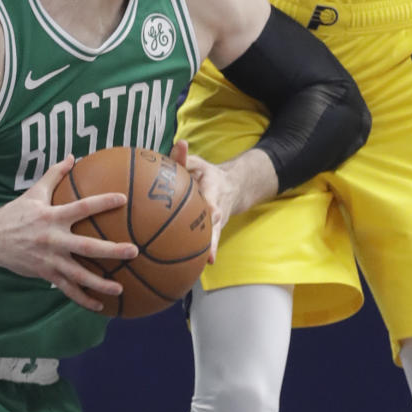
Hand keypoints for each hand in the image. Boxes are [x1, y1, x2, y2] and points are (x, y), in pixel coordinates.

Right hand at [0, 157, 137, 311]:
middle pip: (87, 247)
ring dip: (101, 283)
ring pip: (79, 275)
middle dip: (112, 250)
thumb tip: (72, 156)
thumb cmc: (16, 212)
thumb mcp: (35, 192)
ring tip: (121, 288)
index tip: (123, 198)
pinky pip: (67, 289)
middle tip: (134, 251)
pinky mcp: (45, 275)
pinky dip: (83, 299)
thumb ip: (55, 174)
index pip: (82, 207)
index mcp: (53, 216)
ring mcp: (50, 260)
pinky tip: (99, 306)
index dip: (103, 202)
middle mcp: (53, 239)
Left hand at [171, 139, 233, 263]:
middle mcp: (217, 210)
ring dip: (210, 249)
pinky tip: (199, 267)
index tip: (212, 214)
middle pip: (215, 224)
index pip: (211, 200)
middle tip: (207, 252)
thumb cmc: (207, 176)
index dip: (211, 207)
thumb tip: (180, 144)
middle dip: (212, 237)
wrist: (231, 187)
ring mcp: (217, 223)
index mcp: (213, 192)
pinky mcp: (214, 231)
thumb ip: (186, 158)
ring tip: (203, 264)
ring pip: (214, 237)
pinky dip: (207, 253)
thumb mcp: (198, 164)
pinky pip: (210, 244)